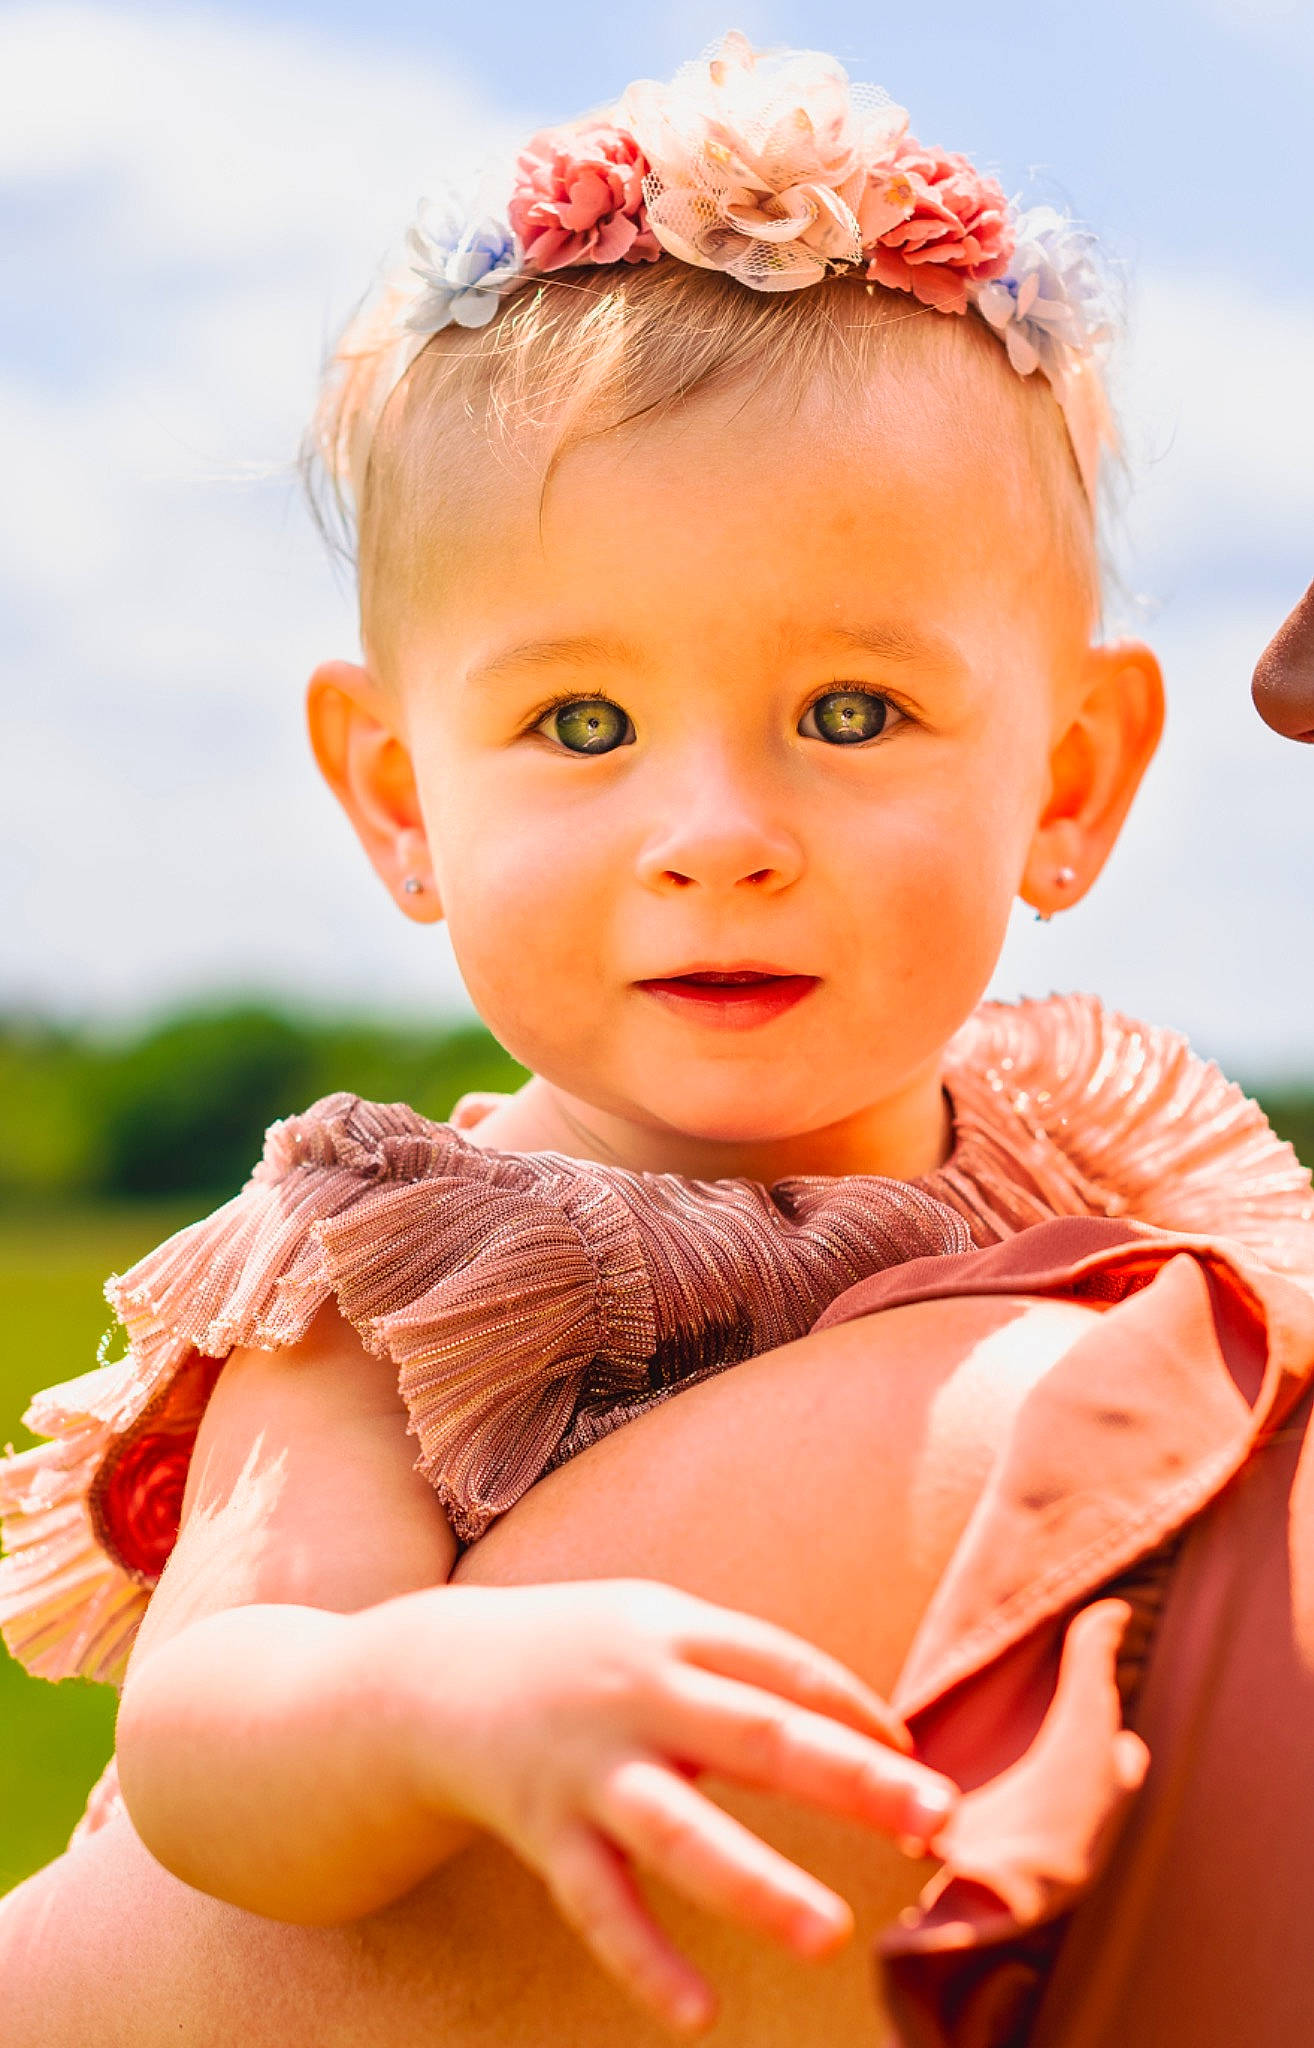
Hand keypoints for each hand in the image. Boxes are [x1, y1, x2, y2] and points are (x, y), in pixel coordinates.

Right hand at [387, 1579, 955, 2033]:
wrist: (432, 1674)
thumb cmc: (585, 1654)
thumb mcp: (658, 1626)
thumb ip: (749, 1667)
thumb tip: (870, 1728)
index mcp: (674, 1632)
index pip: (785, 1666)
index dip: (856, 1709)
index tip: (922, 1758)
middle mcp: (636, 1693)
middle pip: (756, 1735)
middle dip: (848, 1778)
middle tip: (935, 1816)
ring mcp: (588, 1767)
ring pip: (677, 1831)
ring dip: (756, 1882)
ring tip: (830, 1934)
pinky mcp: (543, 1831)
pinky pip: (599, 1904)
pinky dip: (645, 1960)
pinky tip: (698, 2017)